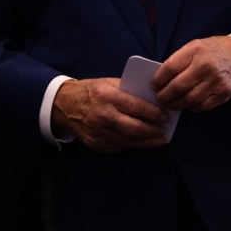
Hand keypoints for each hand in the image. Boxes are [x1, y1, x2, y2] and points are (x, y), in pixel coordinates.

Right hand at [52, 78, 169, 152]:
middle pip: (134, 128)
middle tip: (165, 131)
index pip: (136, 106)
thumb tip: (153, 102)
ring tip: (158, 139)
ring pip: (128, 141)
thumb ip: (129, 92)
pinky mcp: (95, 144)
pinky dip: (131, 144)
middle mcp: (102, 115)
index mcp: (106, 96)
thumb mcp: (109, 83)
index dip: (153, 113)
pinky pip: (118, 146)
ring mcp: (97, 132)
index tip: (165, 116)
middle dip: (153, 131)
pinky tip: (140, 141)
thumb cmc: (92, 91)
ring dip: (146, 141)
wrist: (65, 104)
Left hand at [150, 36, 230, 111]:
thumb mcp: (194, 47)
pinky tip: (185, 104)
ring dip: (175, 104)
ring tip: (169, 104)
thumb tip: (160, 79)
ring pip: (188, 99)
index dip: (158, 79)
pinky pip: (201, 106)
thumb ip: (179, 60)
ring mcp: (215, 82)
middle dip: (164, 96)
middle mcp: (205, 66)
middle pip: (178, 87)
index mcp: (195, 51)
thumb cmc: (212, 51)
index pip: (170, 68)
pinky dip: (190, 107)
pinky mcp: (222, 94)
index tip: (153, 85)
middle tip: (159, 98)